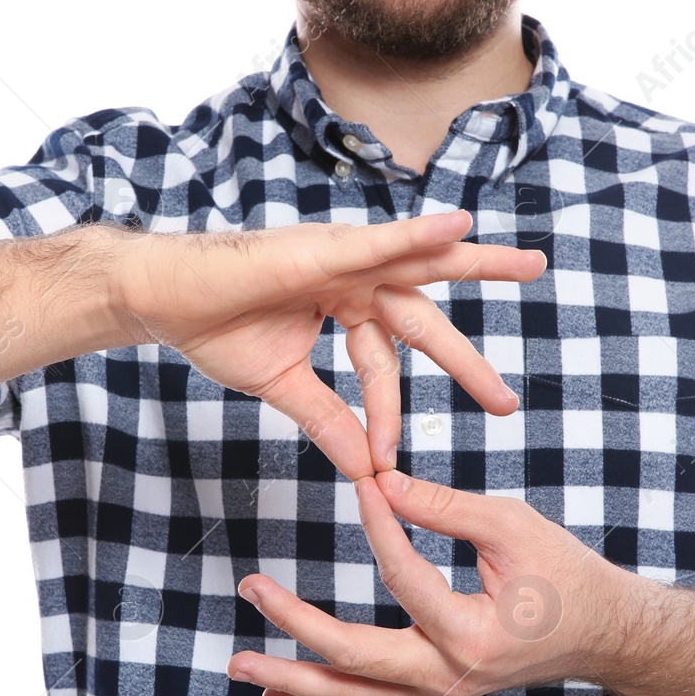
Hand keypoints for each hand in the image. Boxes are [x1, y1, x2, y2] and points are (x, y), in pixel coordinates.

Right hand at [110, 211, 542, 478]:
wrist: (163, 300)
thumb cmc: (215, 329)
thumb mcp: (284, 387)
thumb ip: (328, 419)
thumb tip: (362, 466)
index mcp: (344, 305)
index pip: (386, 363)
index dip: (389, 413)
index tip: (388, 462)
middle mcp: (351, 277)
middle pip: (424, 315)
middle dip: (466, 354)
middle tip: (508, 396)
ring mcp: (341, 257)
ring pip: (422, 262)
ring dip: (478, 262)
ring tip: (531, 266)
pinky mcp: (324, 248)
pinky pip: (381, 244)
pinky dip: (420, 236)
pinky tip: (461, 229)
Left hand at [226, 469, 637, 695]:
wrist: (602, 633)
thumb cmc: (564, 574)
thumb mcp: (512, 526)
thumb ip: (443, 506)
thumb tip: (379, 481)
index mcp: (472, 635)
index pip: (404, 578)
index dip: (378, 525)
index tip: (362, 484)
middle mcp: (450, 676)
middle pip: (355, 658)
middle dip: (296, 625)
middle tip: (252, 589)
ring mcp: (439, 691)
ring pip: (354, 691)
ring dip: (293, 678)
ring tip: (240, 666)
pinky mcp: (433, 687)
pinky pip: (369, 695)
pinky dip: (322, 692)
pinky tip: (275, 695)